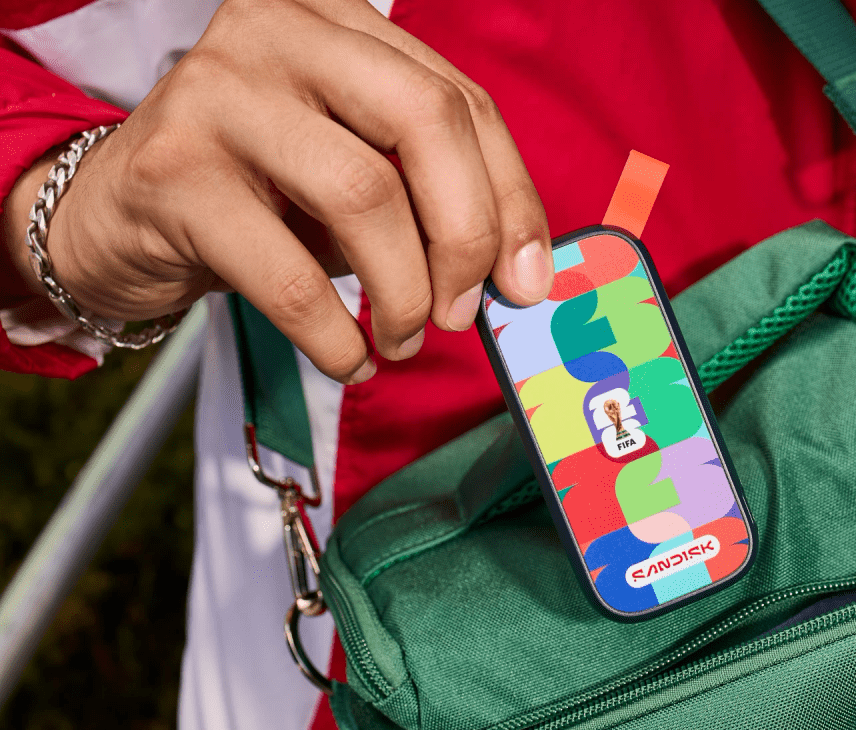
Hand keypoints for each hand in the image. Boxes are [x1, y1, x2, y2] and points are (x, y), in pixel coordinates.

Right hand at [0, 0, 551, 382]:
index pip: (462, 102)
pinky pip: (288, 274)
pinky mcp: (172, 172)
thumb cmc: (259, 196)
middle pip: (426, 122)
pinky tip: (348, 359)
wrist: (115, 217)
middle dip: (467, 235)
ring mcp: (218, 93)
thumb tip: (523, 273)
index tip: (528, 280)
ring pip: (363, 194)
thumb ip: (434, 198)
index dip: (510, 200)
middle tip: (463, 311)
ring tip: (400, 337)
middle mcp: (279, 33)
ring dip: (403, 292)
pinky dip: (334, 336)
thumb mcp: (354, 175)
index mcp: (340, 23)